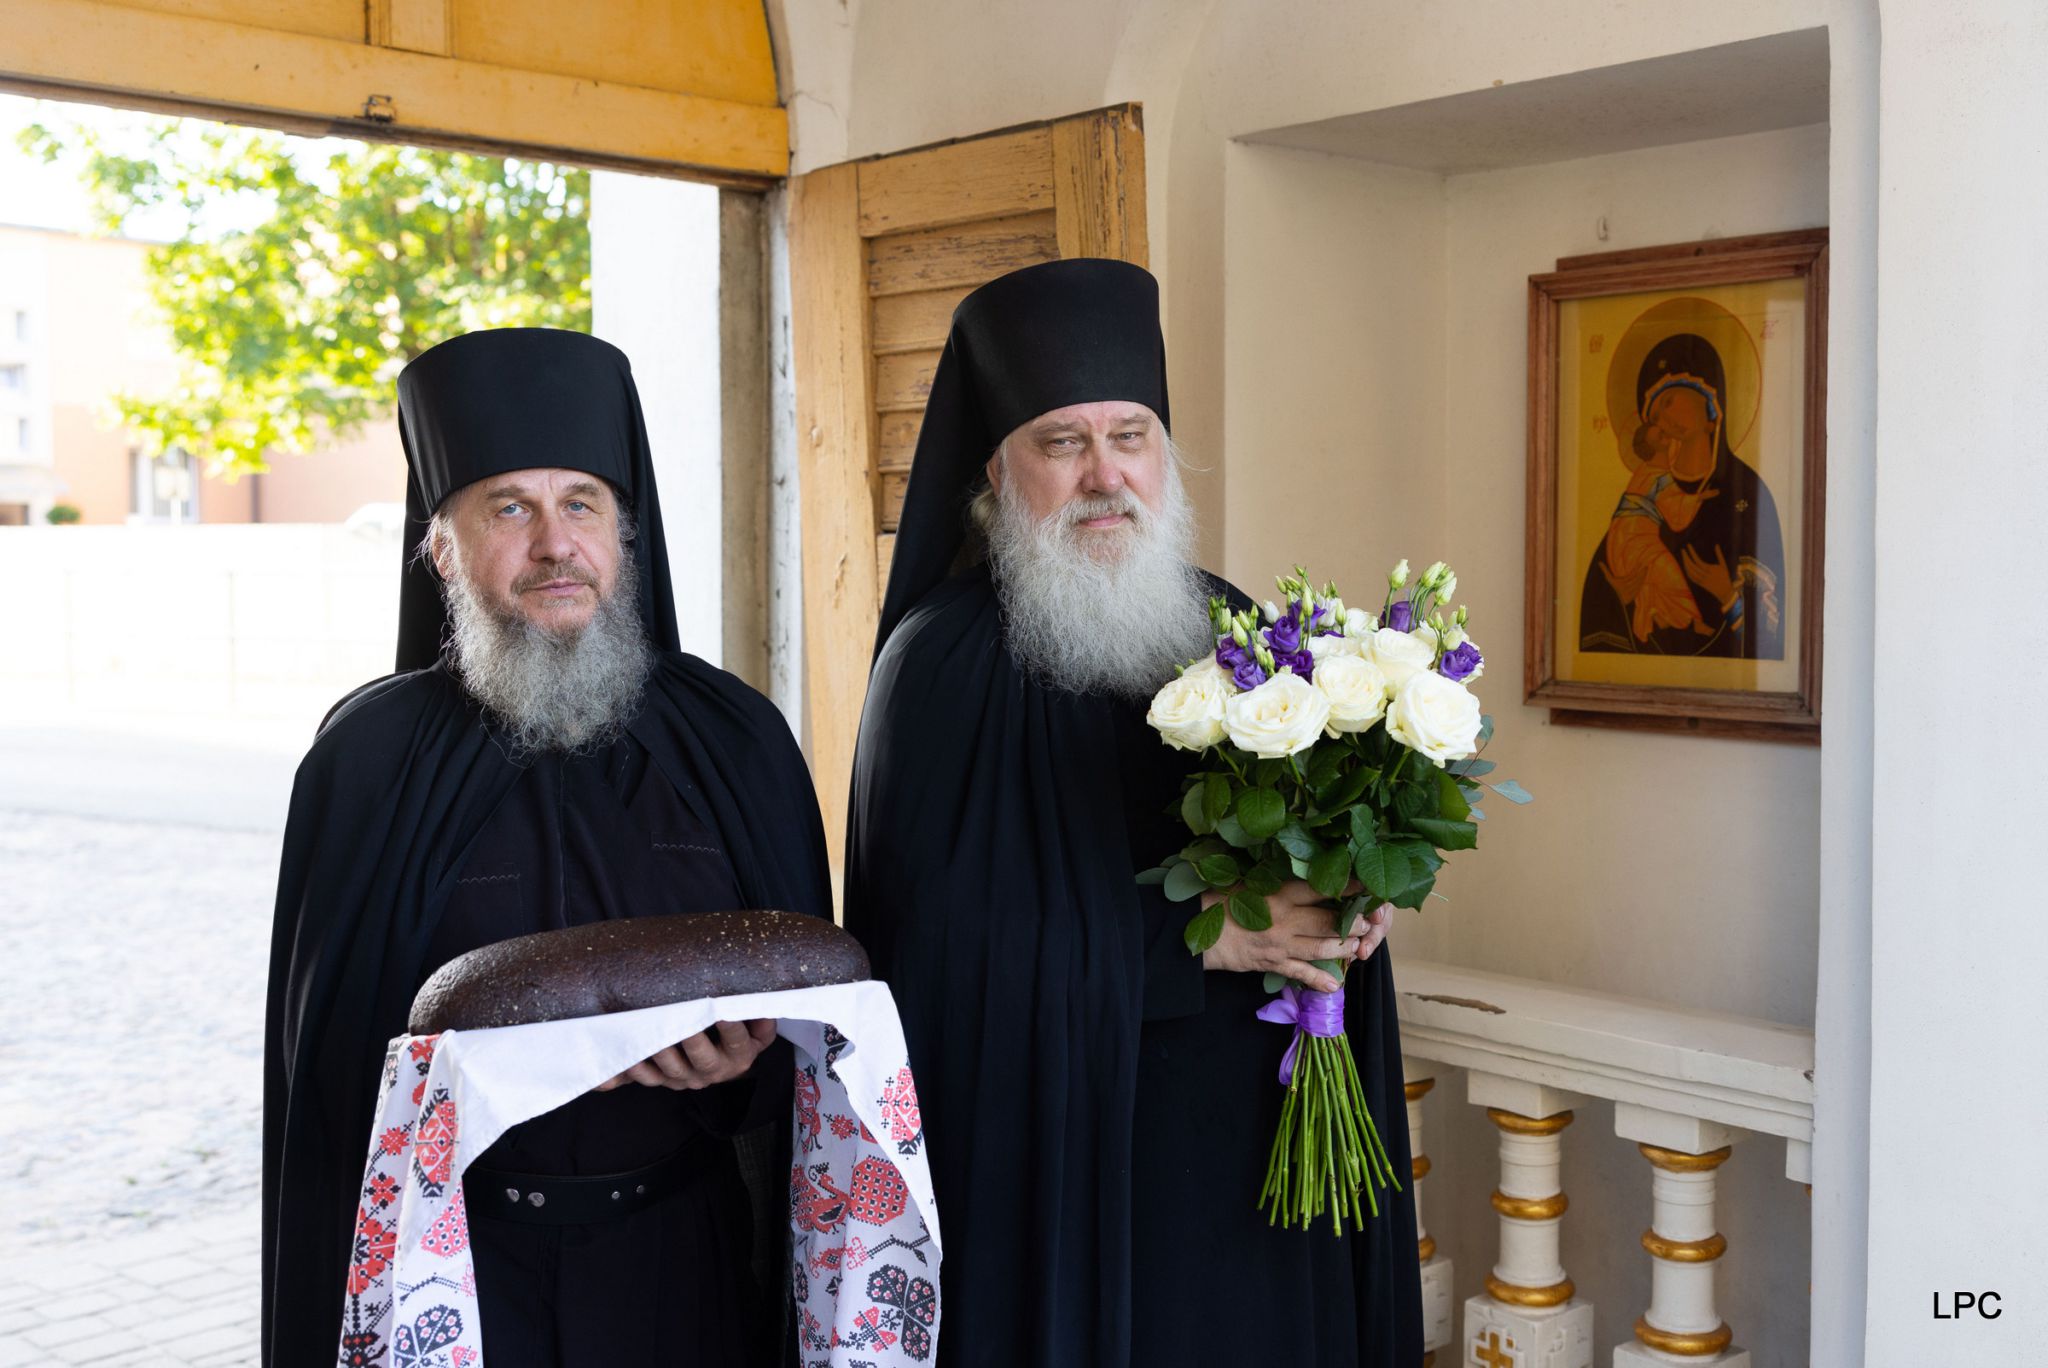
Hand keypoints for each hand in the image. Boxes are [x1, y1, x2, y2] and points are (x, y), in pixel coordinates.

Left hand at [593, 1019, 776, 1091]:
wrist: (725, 1067)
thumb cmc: (739, 1039)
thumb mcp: (758, 1031)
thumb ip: (761, 1018)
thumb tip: (762, 1000)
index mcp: (740, 1056)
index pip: (738, 1040)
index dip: (731, 1026)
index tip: (722, 1010)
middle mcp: (714, 1070)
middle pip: (703, 1058)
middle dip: (692, 1040)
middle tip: (681, 1020)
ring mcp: (688, 1078)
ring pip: (673, 1069)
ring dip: (661, 1051)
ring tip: (650, 1030)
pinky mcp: (666, 1081)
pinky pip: (649, 1078)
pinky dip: (637, 1068)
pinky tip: (629, 1053)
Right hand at [1199, 881, 1392, 991]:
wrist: (1193, 931)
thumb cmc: (1220, 900)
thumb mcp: (1249, 882)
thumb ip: (1277, 881)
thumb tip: (1304, 874)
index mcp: (1280, 894)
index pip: (1321, 888)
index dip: (1347, 886)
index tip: (1367, 885)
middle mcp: (1285, 920)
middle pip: (1329, 922)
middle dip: (1354, 924)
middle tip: (1369, 921)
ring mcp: (1280, 945)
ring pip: (1322, 949)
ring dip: (1344, 949)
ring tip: (1359, 946)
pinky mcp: (1272, 964)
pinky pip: (1301, 974)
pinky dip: (1319, 981)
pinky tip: (1334, 985)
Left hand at [1681, 544, 1738, 607]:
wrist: (1724, 591)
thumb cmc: (1724, 576)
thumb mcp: (1723, 565)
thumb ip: (1719, 555)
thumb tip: (1716, 545)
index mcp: (1709, 569)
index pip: (1697, 560)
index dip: (1691, 553)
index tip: (1688, 545)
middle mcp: (1704, 575)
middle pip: (1691, 565)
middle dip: (1685, 557)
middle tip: (1683, 550)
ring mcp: (1701, 580)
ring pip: (1689, 571)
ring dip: (1685, 563)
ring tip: (1684, 556)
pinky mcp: (1699, 584)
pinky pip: (1690, 577)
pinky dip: (1687, 571)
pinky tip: (1685, 565)